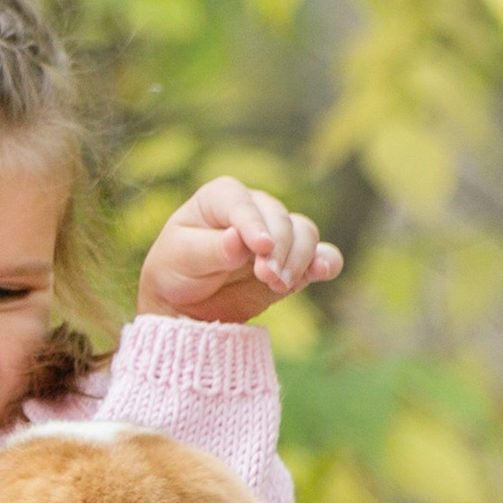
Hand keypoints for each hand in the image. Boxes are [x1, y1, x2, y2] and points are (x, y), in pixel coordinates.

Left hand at [139, 176, 342, 323]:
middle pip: (279, 218)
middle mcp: (254, 209)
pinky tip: (323, 271)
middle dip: (278, 248)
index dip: (253, 223)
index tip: (261, 247)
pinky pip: (321, 255)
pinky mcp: (294, 261)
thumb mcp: (181, 260)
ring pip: (304, 233)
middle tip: (267, 277)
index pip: (241, 202)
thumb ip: (210, 249)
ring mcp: (278, 233)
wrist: (188, 305)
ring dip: (298, 258)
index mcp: (220, 197)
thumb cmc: (177, 271)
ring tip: (278, 284)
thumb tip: (237, 239)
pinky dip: (325, 261)